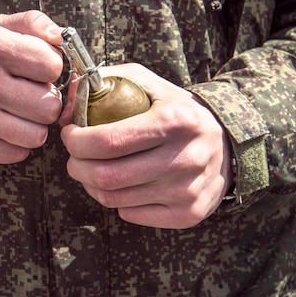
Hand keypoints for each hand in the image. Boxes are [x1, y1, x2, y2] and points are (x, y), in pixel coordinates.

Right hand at [0, 10, 63, 163]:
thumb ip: (29, 23)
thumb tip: (59, 37)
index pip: (51, 65)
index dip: (51, 68)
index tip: (38, 70)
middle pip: (49, 106)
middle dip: (46, 100)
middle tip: (30, 95)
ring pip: (36, 135)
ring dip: (33, 126)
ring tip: (18, 114)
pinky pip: (15, 154)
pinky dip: (15, 144)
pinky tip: (3, 129)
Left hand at [60, 63, 232, 228]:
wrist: (227, 145)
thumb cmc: (176, 111)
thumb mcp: (149, 84)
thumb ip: (107, 82)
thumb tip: (69, 101)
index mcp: (174, 121)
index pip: (108, 141)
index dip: (76, 141)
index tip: (70, 134)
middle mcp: (184, 158)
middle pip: (106, 175)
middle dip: (76, 166)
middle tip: (75, 157)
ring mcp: (187, 190)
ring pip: (114, 198)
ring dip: (90, 184)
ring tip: (90, 170)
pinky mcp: (188, 214)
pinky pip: (131, 214)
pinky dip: (115, 201)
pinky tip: (119, 185)